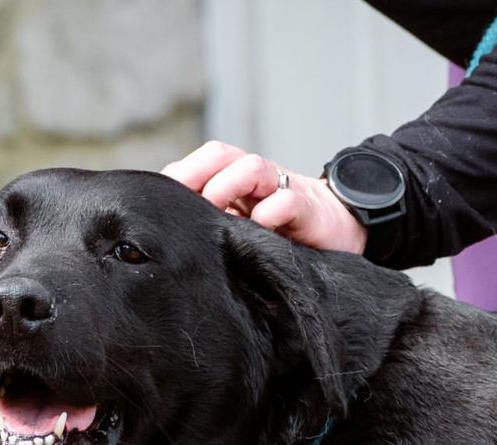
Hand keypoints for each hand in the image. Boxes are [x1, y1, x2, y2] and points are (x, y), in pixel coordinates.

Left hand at [161, 141, 367, 254]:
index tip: (157, 198)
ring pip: (252, 167)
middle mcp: (256, 179)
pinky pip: (286, 201)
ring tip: (217, 212)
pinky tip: (259, 226)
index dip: (179, 174)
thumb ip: (215, 222)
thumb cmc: (283, 233)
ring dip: (229, 185)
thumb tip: (172, 237)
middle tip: (185, 204)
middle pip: (220, 154)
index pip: (201, 163)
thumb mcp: (243, 226)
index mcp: (236, 180)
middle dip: (197, 173)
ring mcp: (282, 189)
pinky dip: (271, 210)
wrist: (338, 231)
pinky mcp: (307, 209)